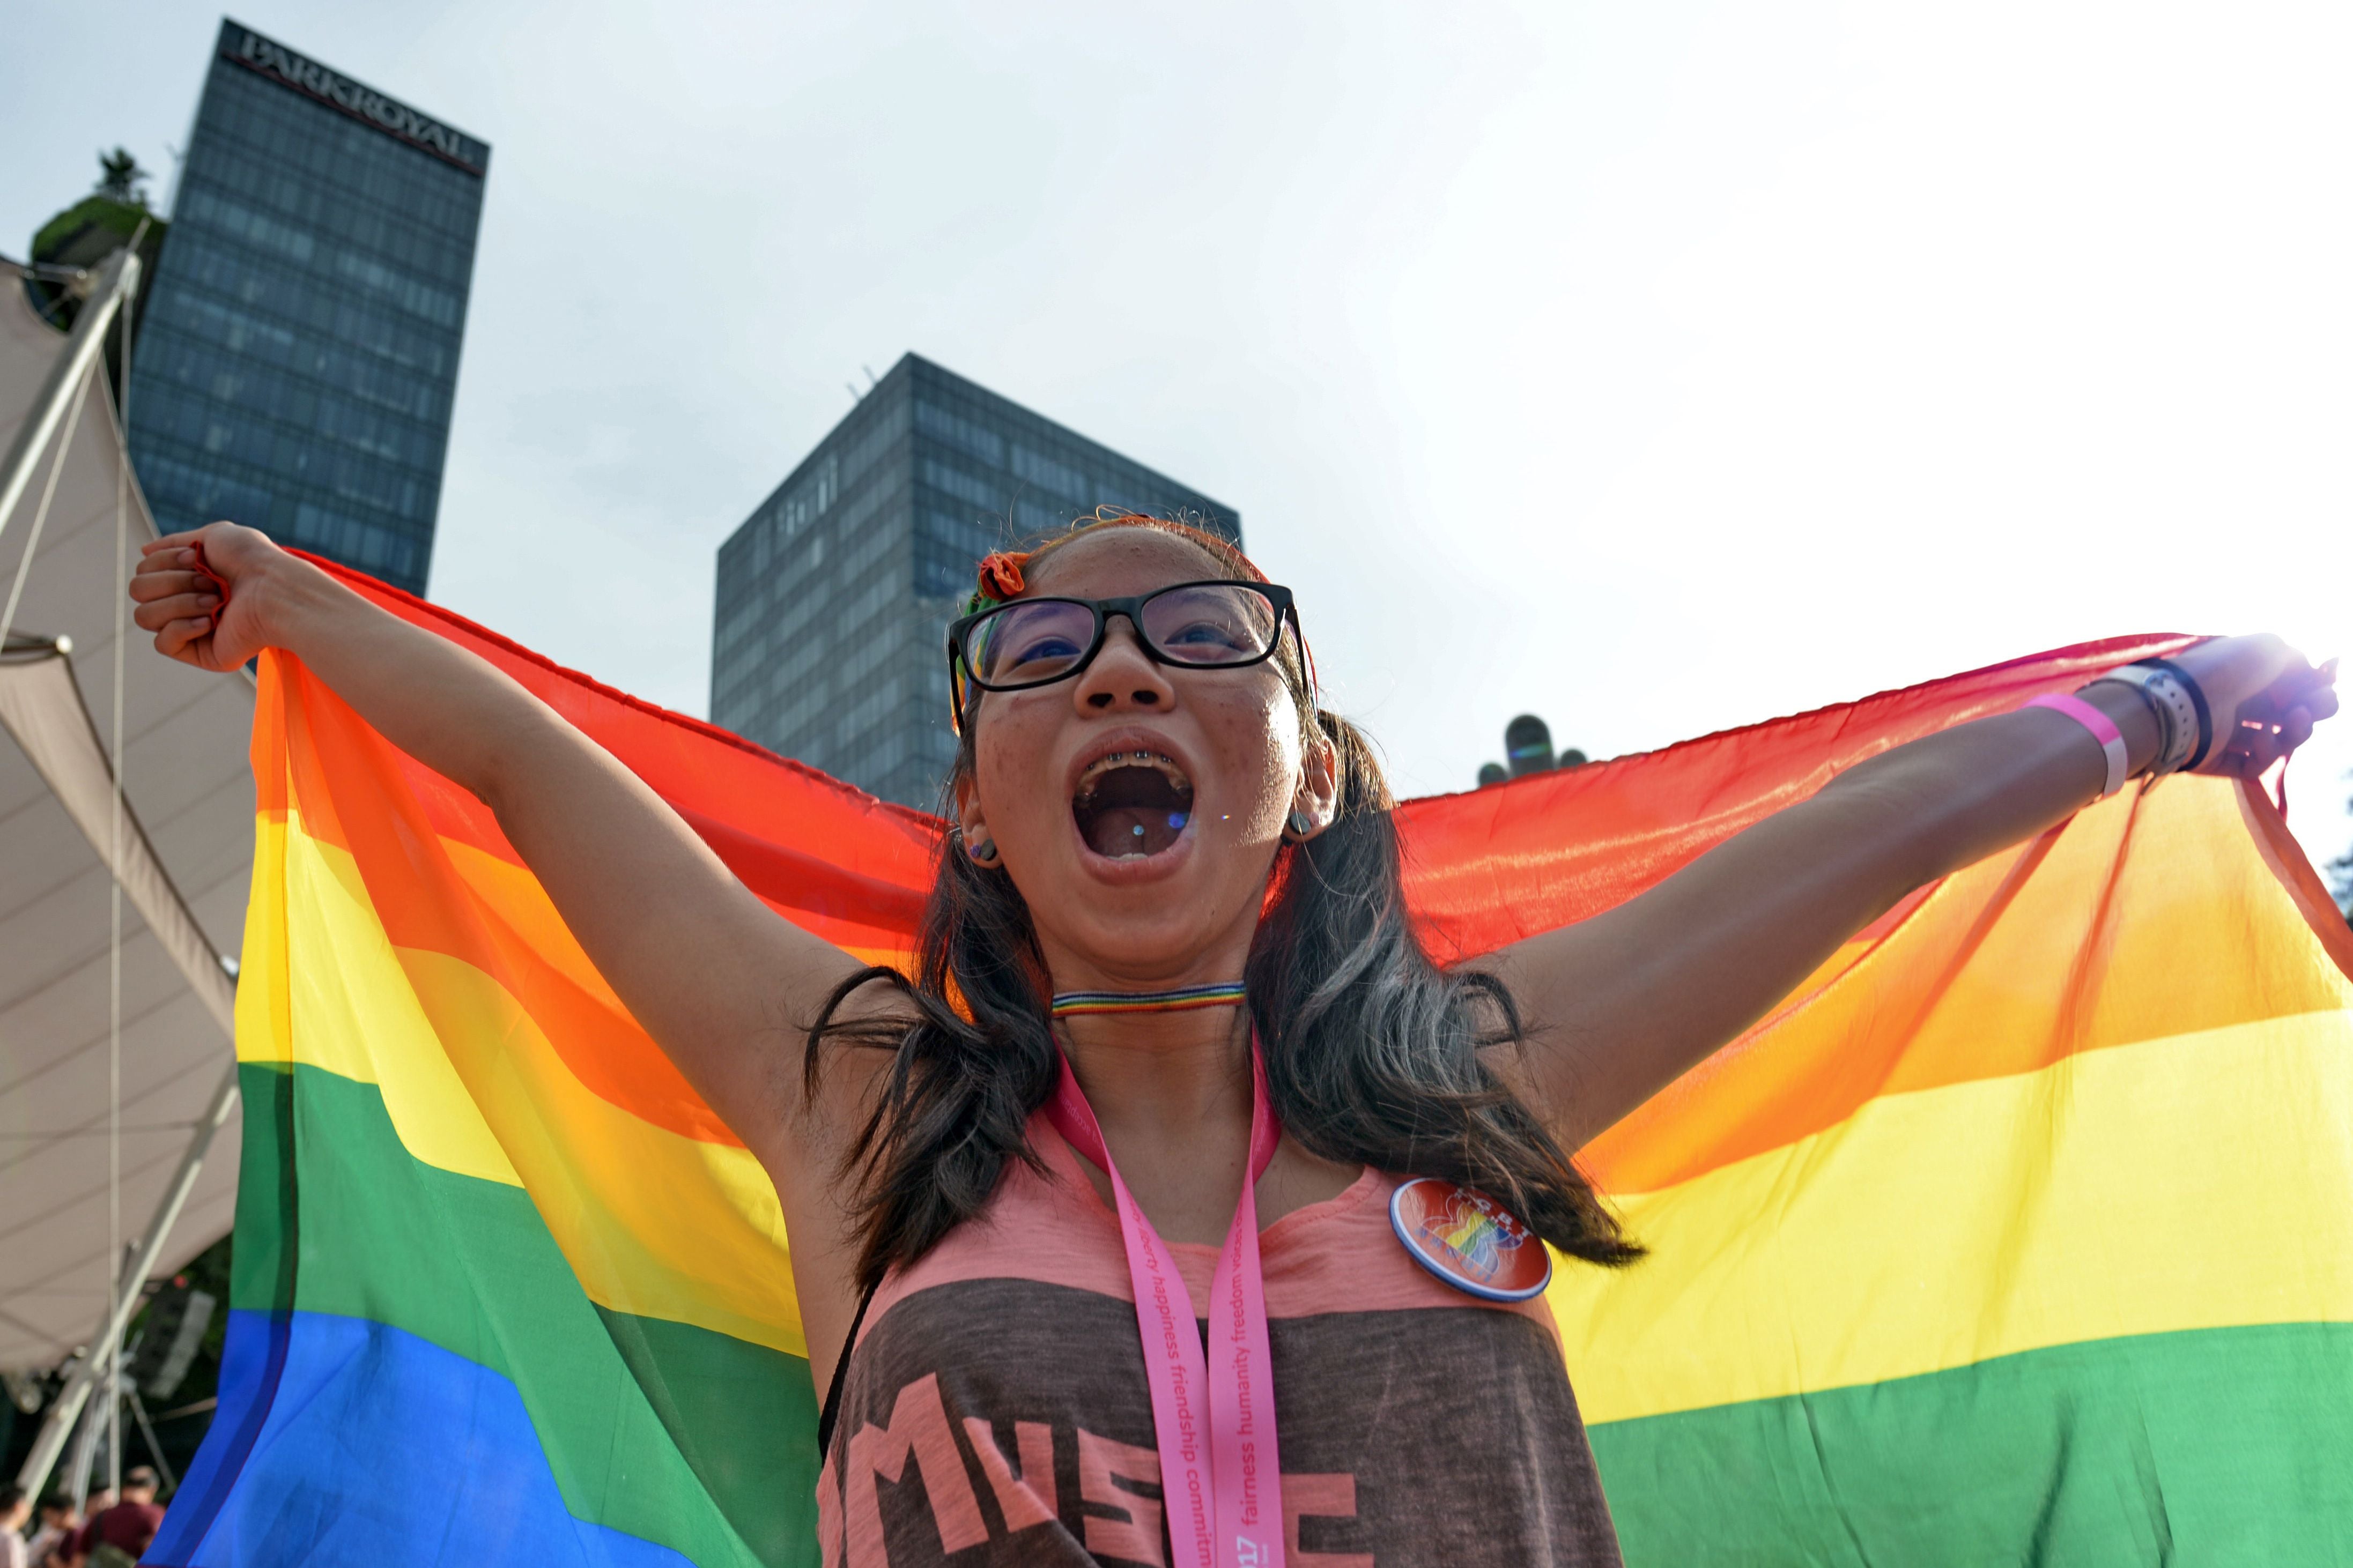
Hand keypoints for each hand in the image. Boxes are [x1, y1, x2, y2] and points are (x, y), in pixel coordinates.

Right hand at [128, 522, 295, 672]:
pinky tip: (209, 622)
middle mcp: (185, 603)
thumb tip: (144, 551)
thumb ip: (175, 543)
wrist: (276, 588)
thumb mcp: (212, 537)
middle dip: (171, 581)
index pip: (143, 571)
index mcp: (186, 578)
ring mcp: (192, 630)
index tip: (194, 557)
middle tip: (210, 581)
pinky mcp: (202, 654)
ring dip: (179, 602)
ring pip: (145, 616)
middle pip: (137, 591)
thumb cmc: (252, 559)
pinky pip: (162, 643)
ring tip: (215, 601)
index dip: (163, 561)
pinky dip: (181, 627)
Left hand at [2166, 634, 2338, 776]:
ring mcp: (2224, 732)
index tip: (2325, 690)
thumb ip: (2296, 661)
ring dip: (2295, 733)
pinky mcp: (2213, 759)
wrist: (2182, 700)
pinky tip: (2261, 739)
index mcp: (2244, 674)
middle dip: (2311, 711)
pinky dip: (2266, 754)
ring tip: (2296, 721)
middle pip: (2285, 715)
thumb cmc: (2227, 668)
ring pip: (2274, 742)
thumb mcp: (2269, 648)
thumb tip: (2310, 679)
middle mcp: (2234, 702)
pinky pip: (2251, 765)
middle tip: (2318, 708)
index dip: (2312, 690)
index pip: (2287, 687)